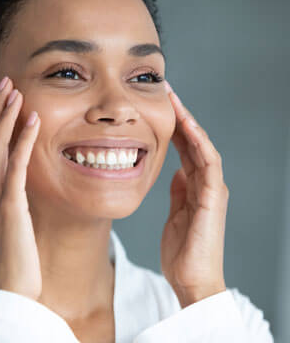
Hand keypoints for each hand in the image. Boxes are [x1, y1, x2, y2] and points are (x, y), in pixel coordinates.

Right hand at [0, 76, 41, 299]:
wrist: (7, 291)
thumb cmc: (7, 258)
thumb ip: (0, 203)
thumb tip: (9, 189)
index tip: (2, 102)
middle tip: (7, 84)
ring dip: (6, 117)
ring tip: (16, 92)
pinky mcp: (10, 206)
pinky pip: (16, 166)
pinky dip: (23, 141)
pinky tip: (33, 121)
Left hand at [160, 80, 227, 307]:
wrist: (191, 278)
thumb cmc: (182, 250)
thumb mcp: (176, 213)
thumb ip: (179, 191)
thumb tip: (175, 170)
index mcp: (194, 184)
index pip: (184, 147)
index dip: (171, 125)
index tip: (156, 105)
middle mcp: (205, 181)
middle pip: (192, 140)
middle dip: (178, 115)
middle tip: (164, 91)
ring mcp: (211, 187)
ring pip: (201, 145)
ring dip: (188, 121)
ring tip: (174, 99)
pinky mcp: (213, 196)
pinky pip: (207, 163)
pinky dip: (199, 143)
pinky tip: (187, 125)